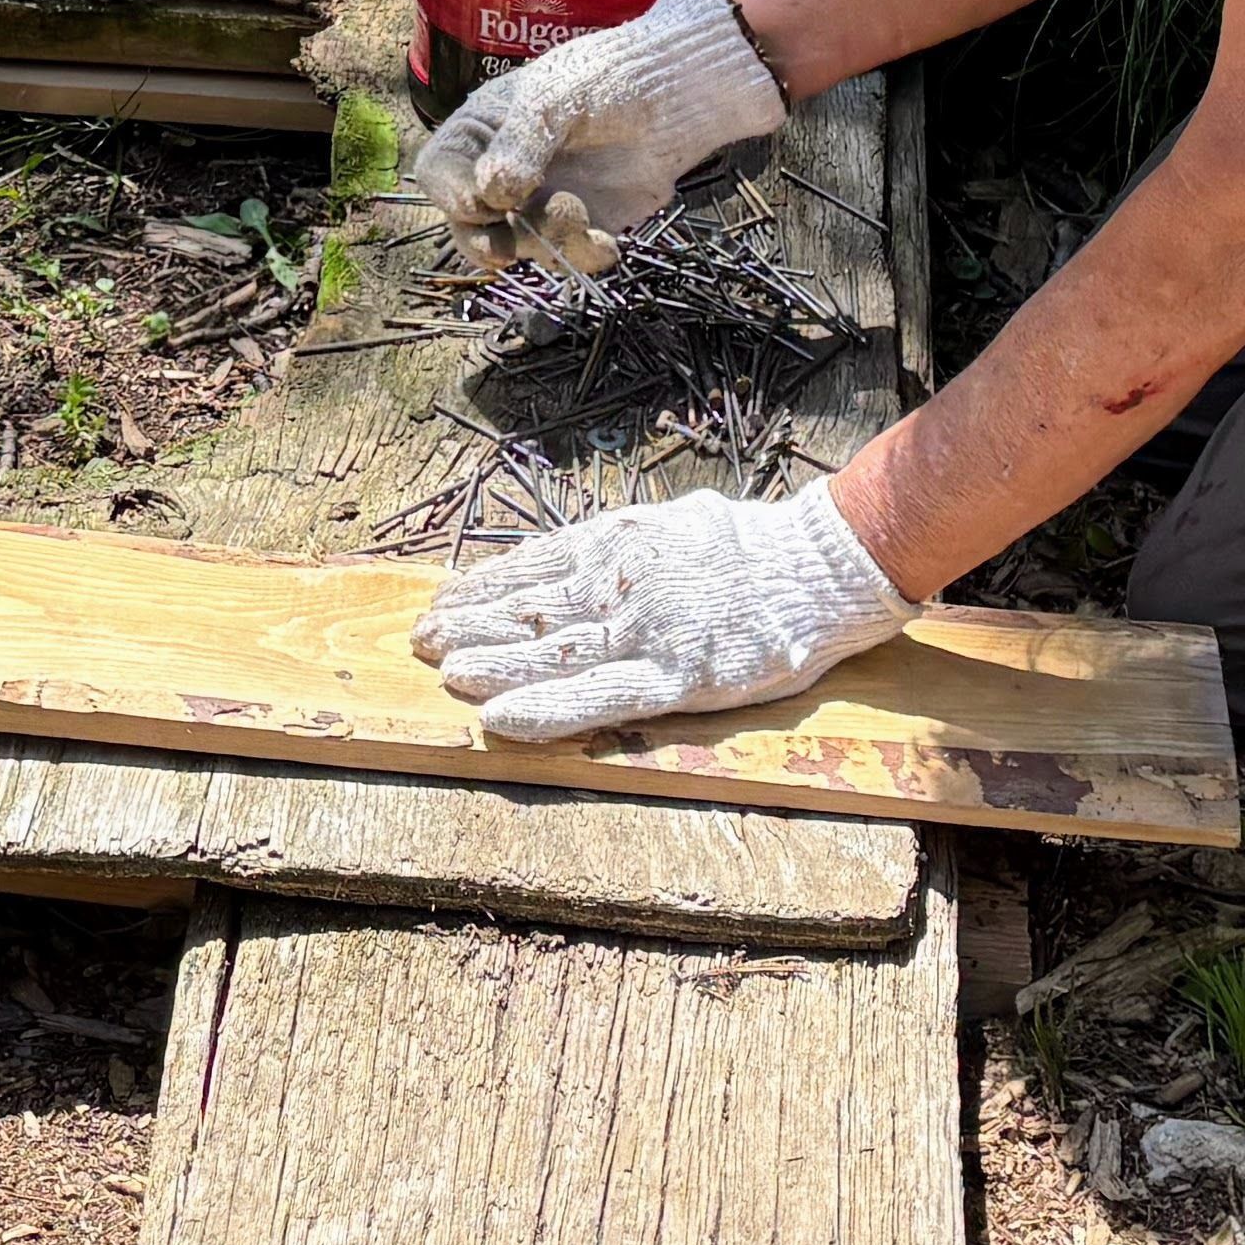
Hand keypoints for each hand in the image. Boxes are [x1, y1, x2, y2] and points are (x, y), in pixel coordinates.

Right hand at [401, 0, 785, 273]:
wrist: (677, 95)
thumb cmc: (606, 77)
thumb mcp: (554, 98)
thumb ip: (519, 144)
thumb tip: (489, 194)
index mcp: (482, 131)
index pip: (439, 171)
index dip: (451, 194)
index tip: (483, 204)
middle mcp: (502, 173)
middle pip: (467, 225)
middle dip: (487, 243)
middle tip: (506, 250)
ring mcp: (540, 204)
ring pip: (519, 248)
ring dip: (545, 243)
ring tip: (580, 215)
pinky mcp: (581, 228)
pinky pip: (567, 259)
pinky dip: (583, 257)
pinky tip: (606, 244)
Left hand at [414, 484, 908, 742]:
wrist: (823, 566)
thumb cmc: (752, 549)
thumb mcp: (672, 525)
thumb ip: (619, 544)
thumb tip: (568, 554)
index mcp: (620, 542)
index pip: (532, 566)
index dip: (482, 588)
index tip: (442, 602)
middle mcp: (621, 583)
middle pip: (529, 607)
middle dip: (471, 626)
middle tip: (422, 641)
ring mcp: (646, 631)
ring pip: (550, 651)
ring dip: (491, 665)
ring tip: (445, 675)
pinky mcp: (676, 677)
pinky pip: (597, 697)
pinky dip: (545, 708)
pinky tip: (501, 718)